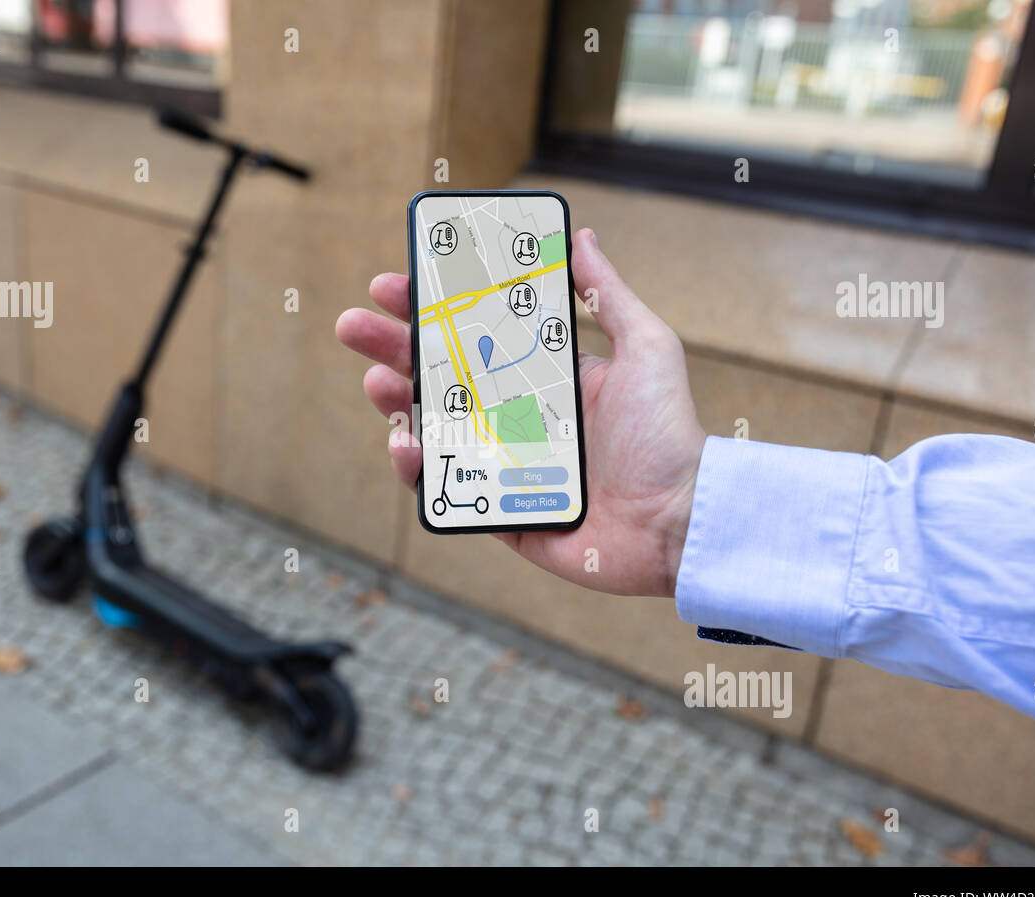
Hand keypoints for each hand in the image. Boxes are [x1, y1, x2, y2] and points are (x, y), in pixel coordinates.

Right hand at [335, 227, 705, 596]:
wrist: (680, 521)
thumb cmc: (668, 435)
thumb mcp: (646, 349)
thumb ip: (607, 296)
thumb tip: (581, 238)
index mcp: (546, 377)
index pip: (477, 334)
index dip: (433, 309)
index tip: (398, 283)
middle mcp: (520, 417)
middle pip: (440, 377)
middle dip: (392, 349)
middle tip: (354, 326)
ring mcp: (506, 465)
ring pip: (434, 429)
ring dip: (396, 403)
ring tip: (378, 384)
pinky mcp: (502, 513)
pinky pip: (448, 489)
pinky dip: (420, 470)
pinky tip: (407, 444)